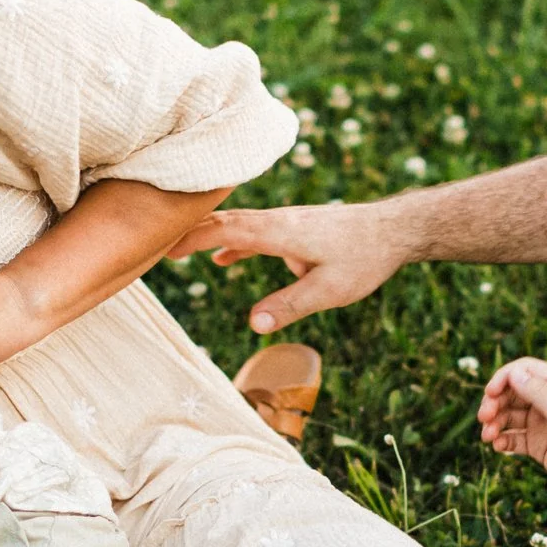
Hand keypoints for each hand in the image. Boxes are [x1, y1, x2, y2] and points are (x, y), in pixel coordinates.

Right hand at [171, 203, 411, 334]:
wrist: (395, 230)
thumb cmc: (364, 259)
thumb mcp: (328, 291)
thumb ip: (289, 307)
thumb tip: (252, 325)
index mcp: (278, 232)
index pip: (224, 230)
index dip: (191, 237)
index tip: (161, 247)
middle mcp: (277, 221)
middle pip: (222, 221)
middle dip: (187, 231)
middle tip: (150, 243)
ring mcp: (285, 222)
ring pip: (236, 224)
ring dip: (206, 235)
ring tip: (175, 250)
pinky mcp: (295, 228)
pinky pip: (253, 232)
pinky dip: (233, 244)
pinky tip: (223, 262)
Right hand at [476, 358, 546, 507]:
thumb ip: (537, 391)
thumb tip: (513, 371)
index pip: (524, 371)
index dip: (504, 378)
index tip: (490, 393)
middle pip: (512, 393)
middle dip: (494, 403)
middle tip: (485, 417)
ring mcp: (544, 425)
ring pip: (509, 417)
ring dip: (495, 423)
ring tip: (488, 437)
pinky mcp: (540, 446)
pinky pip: (514, 439)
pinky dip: (503, 440)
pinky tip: (498, 446)